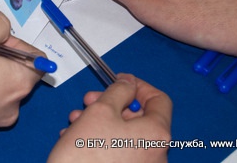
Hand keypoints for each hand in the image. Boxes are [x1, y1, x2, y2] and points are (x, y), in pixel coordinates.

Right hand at [47, 74, 170, 162]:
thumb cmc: (86, 154)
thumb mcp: (100, 110)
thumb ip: (118, 90)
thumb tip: (128, 82)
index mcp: (156, 133)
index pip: (159, 100)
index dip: (138, 86)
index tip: (118, 82)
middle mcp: (157, 153)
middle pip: (140, 117)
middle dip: (111, 104)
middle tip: (89, 101)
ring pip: (126, 133)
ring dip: (101, 120)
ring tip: (76, 121)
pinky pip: (120, 150)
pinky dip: (102, 139)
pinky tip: (78, 137)